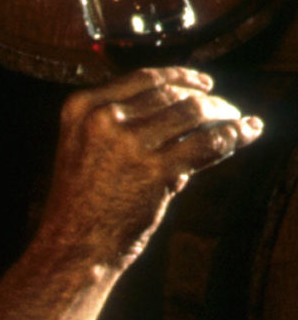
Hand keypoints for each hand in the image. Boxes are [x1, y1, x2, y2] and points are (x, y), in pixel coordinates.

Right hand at [37, 67, 262, 267]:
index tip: (203, 82)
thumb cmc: (82, 201)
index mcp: (83, 107)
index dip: (180, 76)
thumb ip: (123, 124)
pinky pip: (207, 143)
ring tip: (235, 122)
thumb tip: (183, 110)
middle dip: (205, 98)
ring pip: (192, 112)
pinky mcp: (155, 171)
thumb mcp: (85, 147)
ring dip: (221, 113)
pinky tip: (246, 133)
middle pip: (170, 93)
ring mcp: (129, 144)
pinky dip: (233, 135)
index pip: (143, 79)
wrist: (73, 243)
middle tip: (225, 108)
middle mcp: (103, 118)